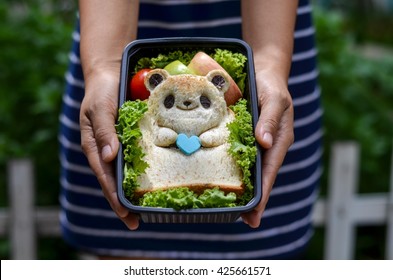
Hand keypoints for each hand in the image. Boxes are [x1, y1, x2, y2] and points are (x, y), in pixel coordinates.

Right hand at [80, 68, 139, 229]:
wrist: (111, 75)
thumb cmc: (101, 91)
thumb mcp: (99, 108)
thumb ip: (103, 131)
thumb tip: (108, 157)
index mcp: (94, 146)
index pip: (104, 177)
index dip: (113, 197)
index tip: (125, 215)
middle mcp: (106, 150)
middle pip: (114, 181)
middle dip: (123, 202)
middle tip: (136, 221)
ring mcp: (118, 146)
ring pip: (125, 173)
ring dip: (134, 190)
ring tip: (146, 208)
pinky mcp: (129, 139)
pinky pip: (136, 158)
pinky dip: (143, 171)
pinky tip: (155, 179)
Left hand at [241, 69, 293, 227]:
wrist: (264, 71)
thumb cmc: (272, 85)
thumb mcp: (275, 99)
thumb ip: (271, 120)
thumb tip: (265, 144)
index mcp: (279, 141)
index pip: (269, 173)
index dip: (263, 195)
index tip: (254, 216)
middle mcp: (268, 146)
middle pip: (260, 177)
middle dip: (253, 199)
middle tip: (242, 220)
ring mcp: (256, 143)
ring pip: (249, 169)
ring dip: (242, 188)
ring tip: (231, 206)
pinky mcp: (245, 136)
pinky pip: (239, 155)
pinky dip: (232, 168)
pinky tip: (221, 176)